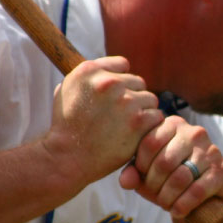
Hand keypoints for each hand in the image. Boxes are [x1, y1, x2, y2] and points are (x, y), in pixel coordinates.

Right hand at [42, 57, 163, 190]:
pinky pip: (156, 116)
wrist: (67, 157)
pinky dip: (150, 127)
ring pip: (150, 99)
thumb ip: (88, 76)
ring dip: (143, 112)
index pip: (122, 65)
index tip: (114, 97)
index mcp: (90, 70)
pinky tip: (135, 135)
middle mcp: (109, 82)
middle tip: (120, 117)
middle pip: (139, 83)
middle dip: (132, 98)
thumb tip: (109, 68)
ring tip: (126, 127)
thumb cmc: (66, 126)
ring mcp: (126, 101)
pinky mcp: (139, 121)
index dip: (121, 81)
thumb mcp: (66, 90)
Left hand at [118, 115, 222, 218]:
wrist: (202, 199)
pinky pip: (197, 190)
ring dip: (167, 198)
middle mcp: (194, 133)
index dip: (141, 166)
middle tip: (154, 194)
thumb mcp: (147, 175)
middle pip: (164, 162)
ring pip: (180, 178)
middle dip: (154, 185)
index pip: (149, 143)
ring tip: (164, 204)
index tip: (142, 178)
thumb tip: (125, 180)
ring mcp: (211, 151)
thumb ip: (133, 173)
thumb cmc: (169, 181)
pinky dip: (183, 205)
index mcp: (173, 125)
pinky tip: (177, 211)